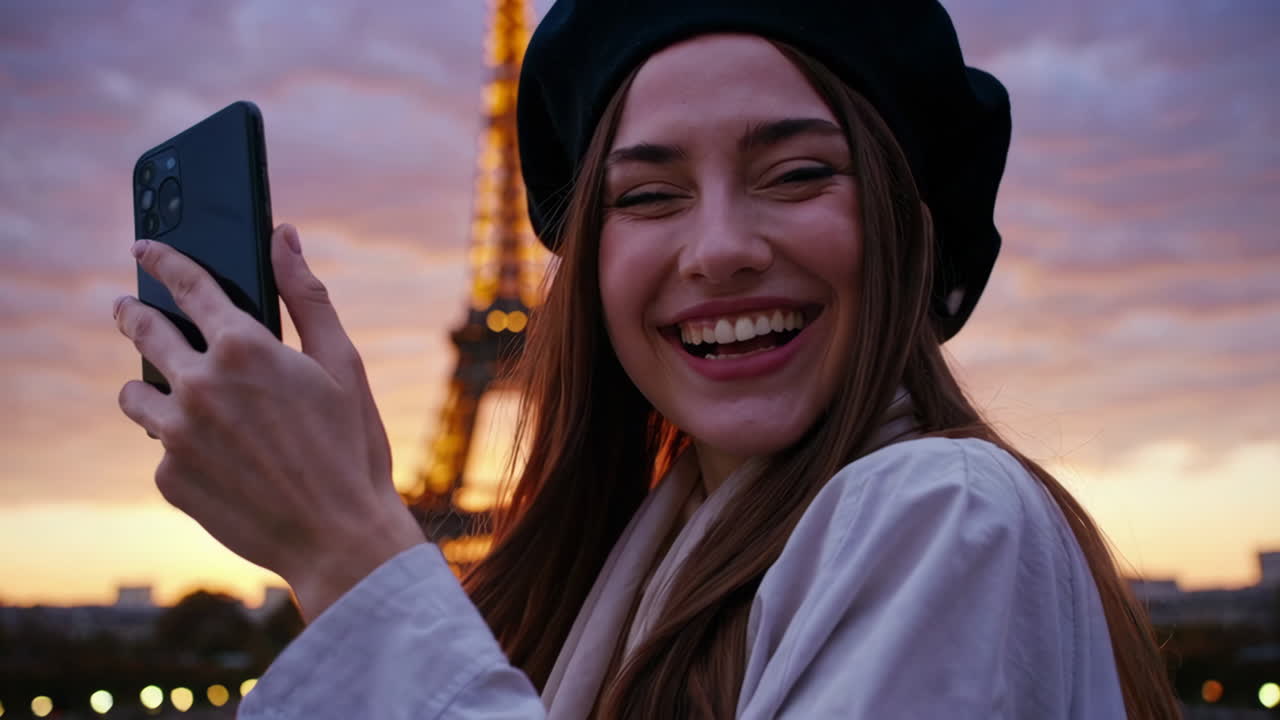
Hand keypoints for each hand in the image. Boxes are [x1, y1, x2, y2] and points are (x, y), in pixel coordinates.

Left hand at [114, 225, 424, 621]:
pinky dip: (182, 444)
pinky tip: (221, 459)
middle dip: (134, 313)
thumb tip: (282, 236)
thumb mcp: (342, 363)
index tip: (145, 247)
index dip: (163, 259)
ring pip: (136, 394)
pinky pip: (161, 447)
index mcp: (244, 347)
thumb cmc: (352, 447)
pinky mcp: (169, 478)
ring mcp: (177, 435)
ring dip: (150, 385)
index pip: (188, 284)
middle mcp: (199, 385)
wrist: (339, 538)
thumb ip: (307, 295)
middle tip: (130, 310)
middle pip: (144, 332)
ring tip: (178, 396)